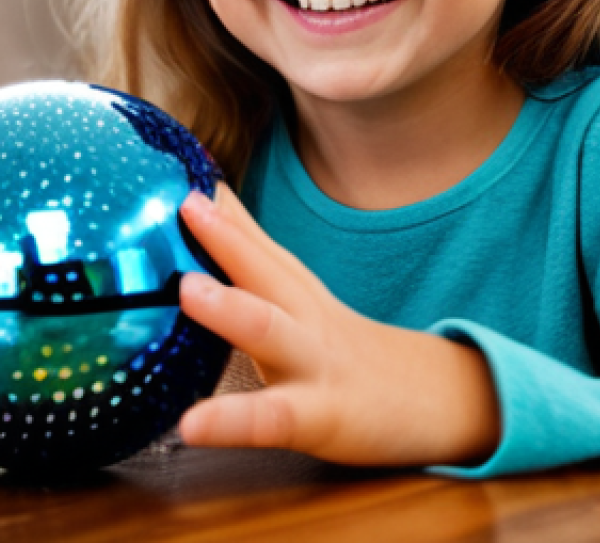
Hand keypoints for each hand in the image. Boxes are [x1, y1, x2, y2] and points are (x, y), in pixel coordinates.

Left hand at [177, 185, 500, 466]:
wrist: (424, 399)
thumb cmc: (336, 343)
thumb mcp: (295, 290)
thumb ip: (250, 244)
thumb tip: (210, 194)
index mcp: (291, 286)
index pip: (251, 239)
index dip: (215, 210)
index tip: (176, 174)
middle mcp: (300, 314)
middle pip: (265, 268)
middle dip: (227, 237)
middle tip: (187, 206)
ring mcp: (309, 362)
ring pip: (270, 331)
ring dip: (230, 308)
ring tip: (187, 290)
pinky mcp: (316, 416)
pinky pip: (271, 418)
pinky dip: (232, 421)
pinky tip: (191, 425)